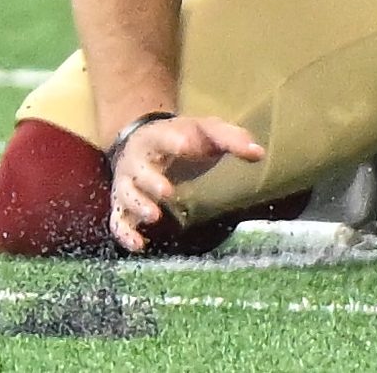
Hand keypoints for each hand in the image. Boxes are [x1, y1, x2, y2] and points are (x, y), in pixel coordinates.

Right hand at [108, 114, 261, 250]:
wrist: (145, 140)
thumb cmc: (183, 137)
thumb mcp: (206, 131)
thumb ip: (231, 139)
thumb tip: (258, 153)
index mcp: (158, 138)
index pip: (163, 136)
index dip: (172, 141)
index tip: (184, 146)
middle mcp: (138, 161)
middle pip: (139, 169)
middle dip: (151, 181)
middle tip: (168, 191)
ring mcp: (128, 183)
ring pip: (126, 194)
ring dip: (138, 205)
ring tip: (155, 216)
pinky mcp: (124, 204)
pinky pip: (118, 219)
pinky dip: (124, 232)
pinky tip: (138, 245)